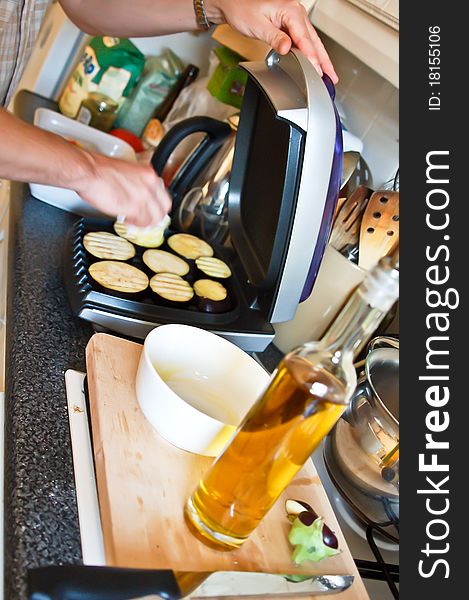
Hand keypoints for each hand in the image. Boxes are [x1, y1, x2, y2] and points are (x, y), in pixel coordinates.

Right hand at [75, 152, 171, 226]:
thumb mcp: (126, 171)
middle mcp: (150, 184)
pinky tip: (129, 222)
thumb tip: (138, 198)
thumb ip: (137, 184)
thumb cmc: (99, 170)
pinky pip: (143, 223)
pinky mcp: (135, 208)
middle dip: (156, 216)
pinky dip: (136, 225)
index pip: (163, 195)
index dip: (157, 206)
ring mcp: (144, 196)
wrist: (88, 171)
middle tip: (147, 220)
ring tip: (135, 222)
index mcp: (148, 173)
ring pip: (155, 218)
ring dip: (145, 223)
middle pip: (164, 208)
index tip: (152, 210)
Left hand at [205, 0, 337, 82]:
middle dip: (324, 60)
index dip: (312, 57)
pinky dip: (311, 52)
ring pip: (311, 40)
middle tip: (331, 76)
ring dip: (320, 57)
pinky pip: (304, 39)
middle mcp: (295, 12)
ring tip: (328, 72)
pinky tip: (314, 62)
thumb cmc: (242, 10)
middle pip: (314, 40)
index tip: (317, 71)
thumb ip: (275, 38)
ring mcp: (294, 18)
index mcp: (290, 10)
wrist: (233, 4)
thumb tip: (287, 48)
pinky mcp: (289, 24)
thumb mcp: (258, 26)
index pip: (305, 39)